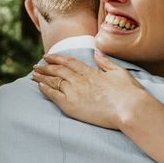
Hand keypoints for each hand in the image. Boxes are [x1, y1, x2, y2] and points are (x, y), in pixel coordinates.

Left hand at [32, 51, 147, 129]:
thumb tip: (97, 53)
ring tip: (33, 74)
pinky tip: (38, 85)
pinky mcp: (71, 105)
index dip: (57, 58)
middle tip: (36, 66)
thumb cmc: (128, 92)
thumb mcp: (119, 72)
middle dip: (45, 67)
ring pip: (53, 81)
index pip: (69, 62)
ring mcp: (74, 92)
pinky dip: (45, 89)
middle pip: (58, 70)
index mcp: (90, 72)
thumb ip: (106, 63)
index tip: (48, 56)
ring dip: (42, 76)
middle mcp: (79, 80)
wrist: (130, 108)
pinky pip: (54, 95)